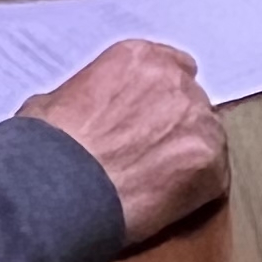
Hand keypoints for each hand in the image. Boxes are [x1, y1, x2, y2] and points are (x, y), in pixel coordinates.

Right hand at [20, 40, 227, 244]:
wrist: (56, 187)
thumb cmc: (46, 147)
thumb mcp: (55, 101)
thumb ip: (88, 97)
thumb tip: (85, 114)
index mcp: (138, 58)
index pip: (173, 67)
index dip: (163, 97)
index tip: (152, 118)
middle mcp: (174, 80)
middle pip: (192, 101)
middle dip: (175, 126)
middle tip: (152, 156)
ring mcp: (195, 119)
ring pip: (208, 136)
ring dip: (189, 156)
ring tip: (160, 184)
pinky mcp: (207, 160)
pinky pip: (215, 175)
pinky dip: (197, 190)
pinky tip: (170, 203)